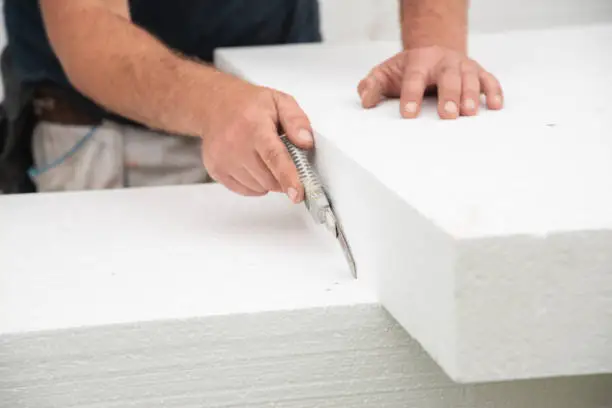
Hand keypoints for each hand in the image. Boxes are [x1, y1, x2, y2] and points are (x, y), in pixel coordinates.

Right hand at [201, 74, 312, 201]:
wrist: (214, 105)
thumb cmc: (249, 104)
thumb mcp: (279, 101)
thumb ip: (296, 120)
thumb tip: (306, 142)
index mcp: (254, 126)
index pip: (274, 156)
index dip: (288, 177)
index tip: (297, 194)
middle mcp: (235, 145)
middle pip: (269, 178)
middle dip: (282, 176)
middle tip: (282, 158)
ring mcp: (223, 159)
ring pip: (258, 187)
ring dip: (268, 180)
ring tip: (263, 156)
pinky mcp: (215, 170)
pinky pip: (245, 190)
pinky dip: (255, 184)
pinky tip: (252, 164)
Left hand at [357, 46, 503, 118]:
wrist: (432, 51)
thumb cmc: (408, 69)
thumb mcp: (385, 73)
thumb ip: (372, 85)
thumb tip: (365, 99)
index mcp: (419, 61)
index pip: (414, 77)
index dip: (411, 95)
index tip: (408, 114)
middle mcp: (443, 61)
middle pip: (448, 76)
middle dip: (448, 95)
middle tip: (447, 115)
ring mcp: (463, 66)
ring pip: (470, 77)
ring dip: (472, 95)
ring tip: (469, 114)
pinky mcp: (477, 73)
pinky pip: (489, 80)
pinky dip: (494, 92)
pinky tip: (495, 106)